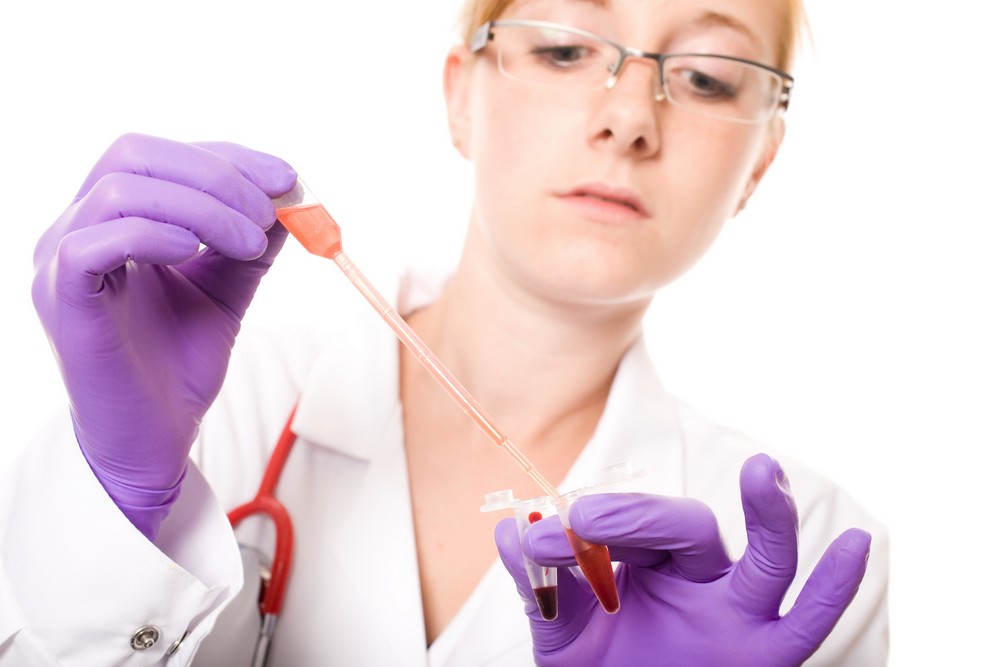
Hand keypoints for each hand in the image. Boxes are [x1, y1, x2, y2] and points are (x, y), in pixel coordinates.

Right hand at [32, 133, 296, 539]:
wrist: (154, 438)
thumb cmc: (179, 364)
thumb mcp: (227, 289)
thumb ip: (250, 243)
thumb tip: (290, 196)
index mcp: (113, 219)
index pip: (161, 155)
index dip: (227, 157)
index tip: (287, 176)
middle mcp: (77, 228)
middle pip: (134, 154)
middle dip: (215, 173)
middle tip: (268, 212)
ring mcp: (60, 262)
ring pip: (119, 190)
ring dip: (201, 206)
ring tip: (250, 245)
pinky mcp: (62, 300)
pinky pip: (93, 243)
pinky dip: (153, 235)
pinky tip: (194, 255)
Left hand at [495, 454, 870, 666]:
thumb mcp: (561, 635)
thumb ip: (540, 587)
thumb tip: (512, 531)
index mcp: (645, 559)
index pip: (624, 524)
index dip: (584, 525)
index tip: (535, 541)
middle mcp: (696, 574)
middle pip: (686, 527)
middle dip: (636, 518)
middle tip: (585, 519)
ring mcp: (736, 611)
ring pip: (765, 559)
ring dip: (768, 515)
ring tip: (762, 471)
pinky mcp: (766, 653)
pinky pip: (809, 622)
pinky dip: (834, 587)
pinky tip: (856, 546)